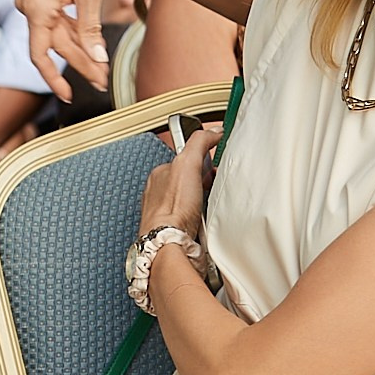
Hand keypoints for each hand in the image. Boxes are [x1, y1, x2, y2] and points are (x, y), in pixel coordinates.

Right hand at [17, 0, 115, 99]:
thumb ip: (90, 30)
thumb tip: (97, 60)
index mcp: (35, 7)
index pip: (40, 55)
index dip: (54, 79)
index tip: (70, 95)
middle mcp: (26, 5)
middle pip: (52, 45)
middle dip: (79, 62)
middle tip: (103, 80)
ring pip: (53, 32)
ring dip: (76, 47)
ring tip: (100, 65)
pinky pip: (51, 18)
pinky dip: (69, 29)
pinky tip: (86, 40)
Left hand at [138, 124, 217, 238]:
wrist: (169, 243)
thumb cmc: (172, 208)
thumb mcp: (187, 163)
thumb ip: (199, 143)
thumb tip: (214, 131)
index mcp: (160, 174)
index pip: (185, 158)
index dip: (204, 160)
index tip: (215, 163)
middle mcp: (160, 193)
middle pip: (191, 180)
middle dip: (206, 183)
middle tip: (214, 187)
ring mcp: (167, 212)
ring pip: (193, 200)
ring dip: (205, 201)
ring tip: (210, 205)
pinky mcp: (176, 228)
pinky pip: (196, 218)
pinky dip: (204, 218)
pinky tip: (207, 220)